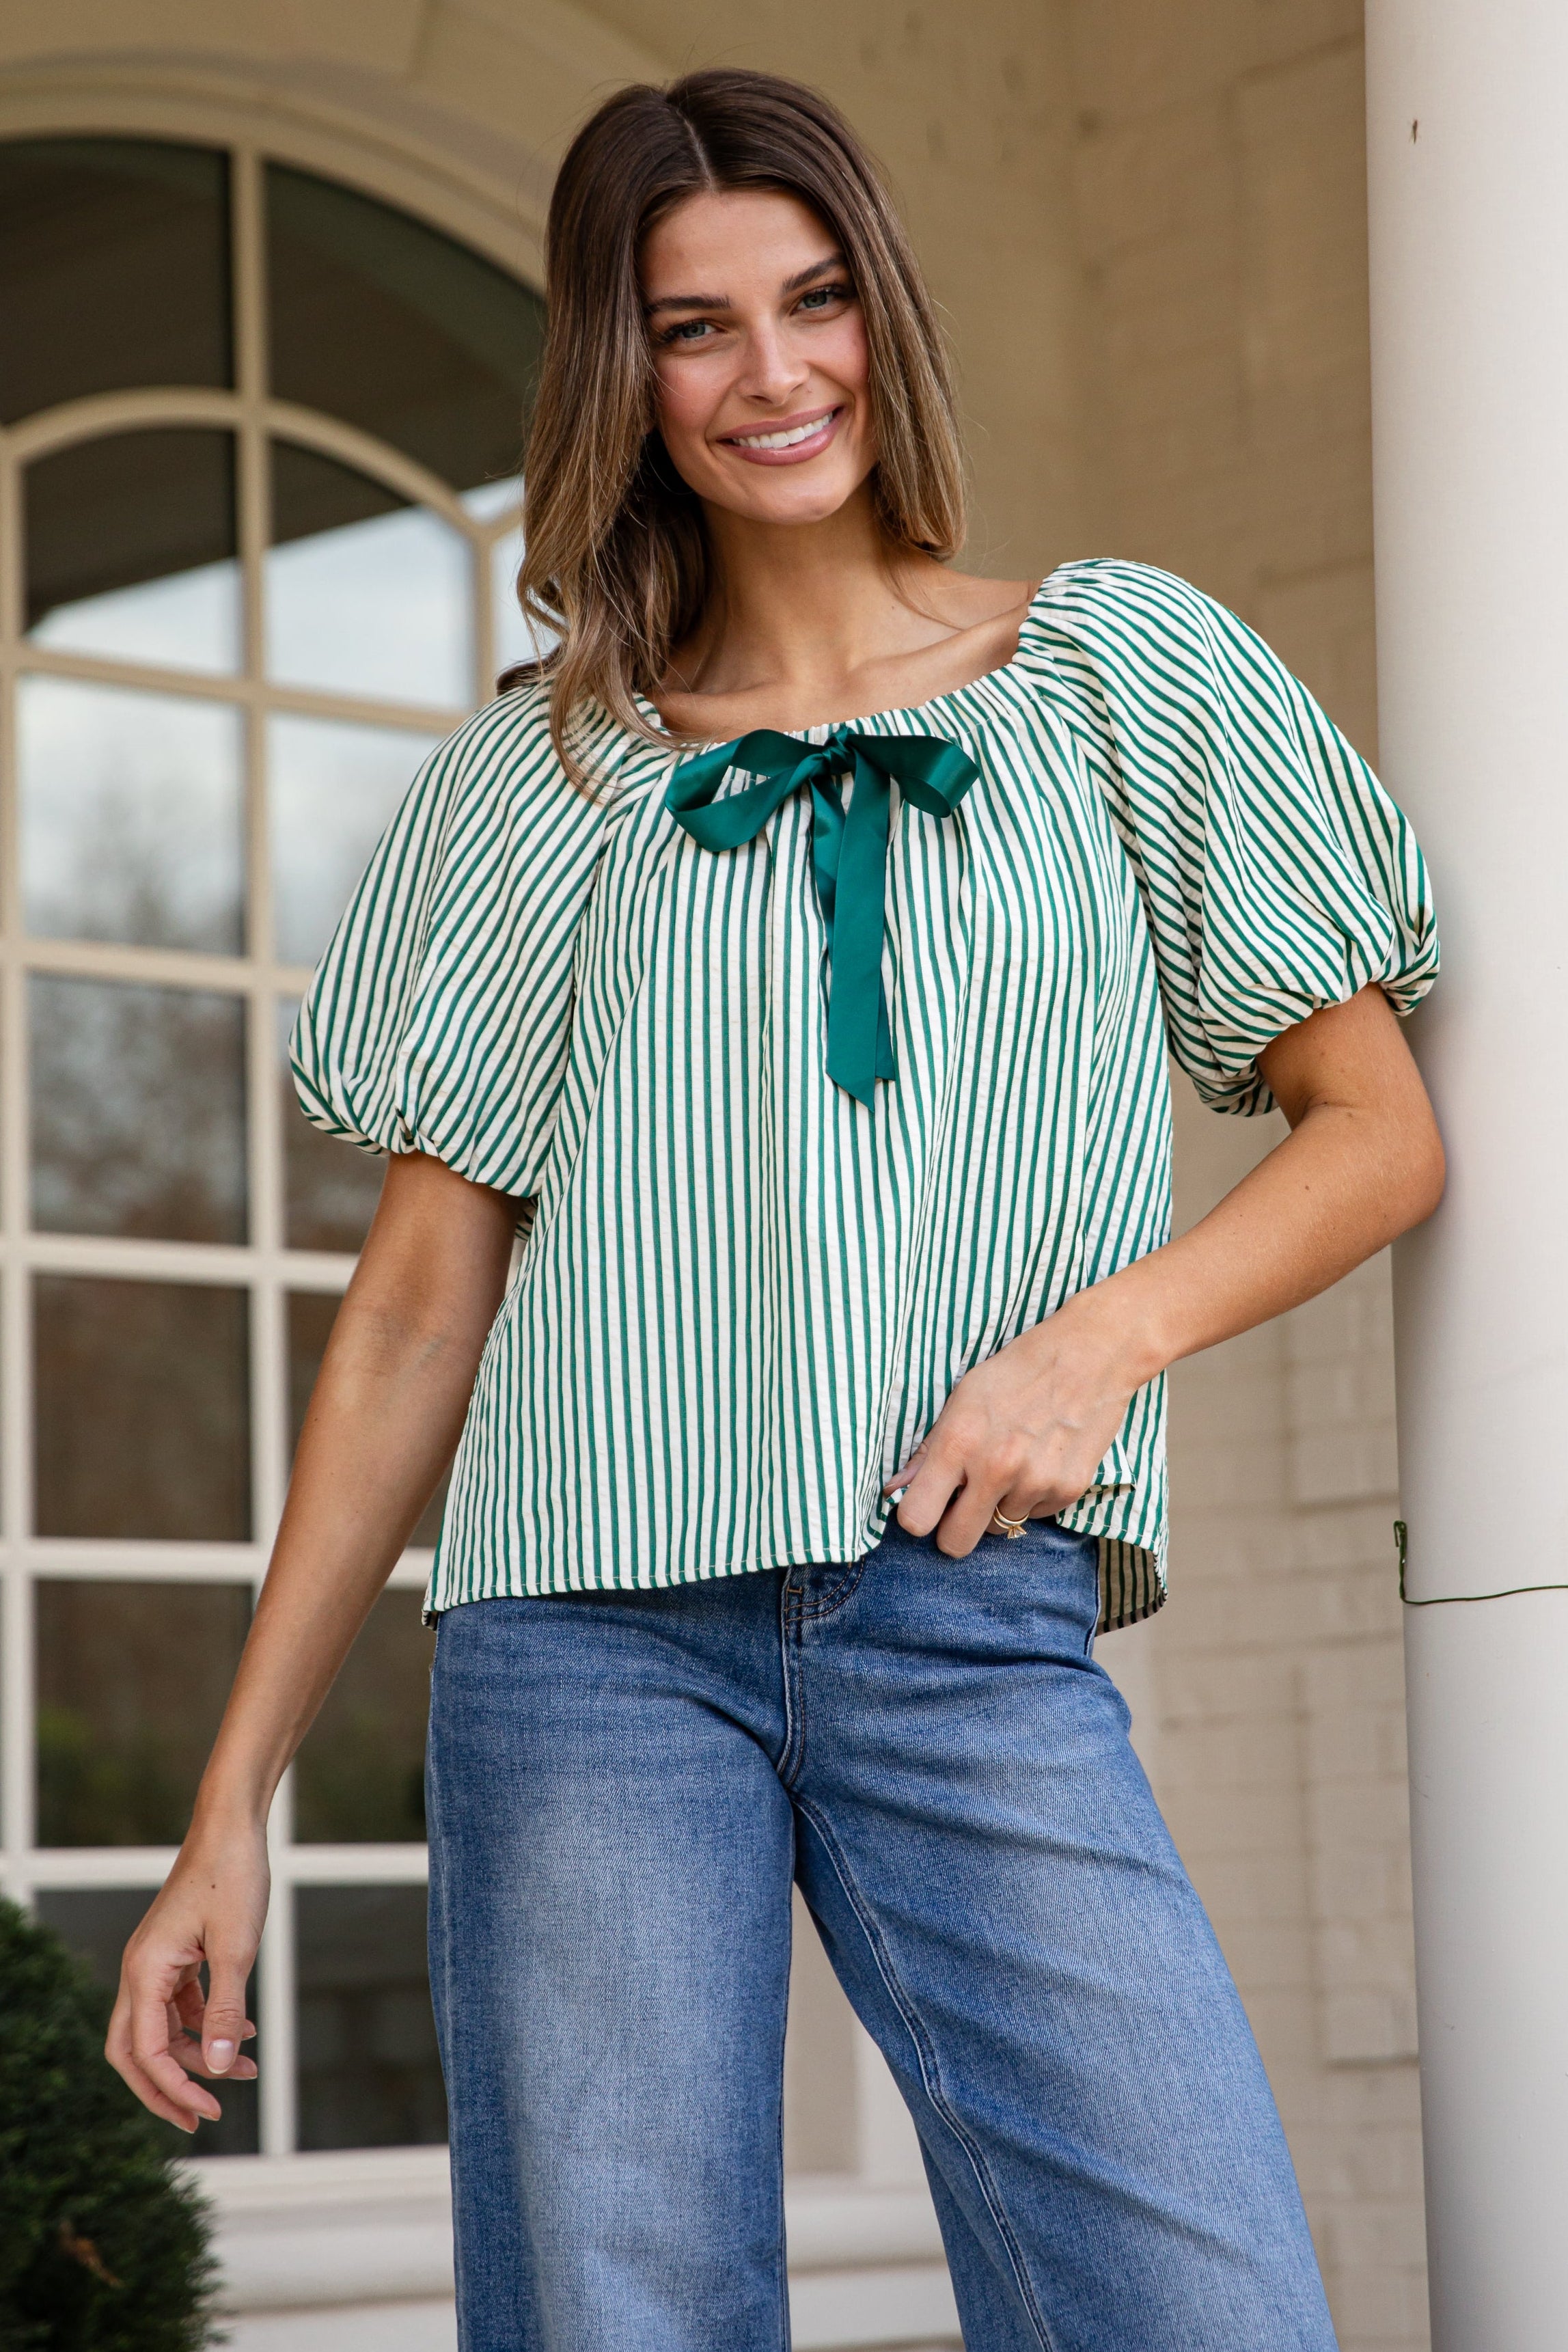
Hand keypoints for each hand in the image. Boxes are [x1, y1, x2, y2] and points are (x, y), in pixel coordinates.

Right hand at [106, 1820, 268, 2132]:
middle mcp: (141, 1970)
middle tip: (200, 2120)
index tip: (211, 2111)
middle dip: (166, 2089)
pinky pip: (182, 2005)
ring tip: (246, 2071)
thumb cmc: (233, 1876)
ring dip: (198, 2055)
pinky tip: (245, 2031)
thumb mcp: (238, 1947)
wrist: (233, 1826)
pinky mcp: (177, 1954)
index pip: (146, 2052)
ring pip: (163, 2029)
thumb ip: (225, 2010)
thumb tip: (218, 2066)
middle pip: (136, 2051)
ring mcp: (157, 1962)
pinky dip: (208, 2024)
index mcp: (144, 1971)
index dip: (176, 2088)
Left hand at [884, 1294, 1142, 1557]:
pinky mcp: (1069, 1490)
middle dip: (953, 1529)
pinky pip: (1036, 1516)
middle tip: (963, 1502)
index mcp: (959, 1443)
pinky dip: (1033, 1497)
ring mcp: (1035, 1483)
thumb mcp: (963, 1397)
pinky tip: (1041, 1460)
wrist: (1090, 1355)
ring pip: (999, 1527)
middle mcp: (995, 1469)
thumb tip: (894, 1488)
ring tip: (1013, 1462)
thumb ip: (929, 1449)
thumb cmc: (1019, 1371)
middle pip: (956, 1543)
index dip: (917, 1516)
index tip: (925, 1505)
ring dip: (999, 1505)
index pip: (916, 1518)